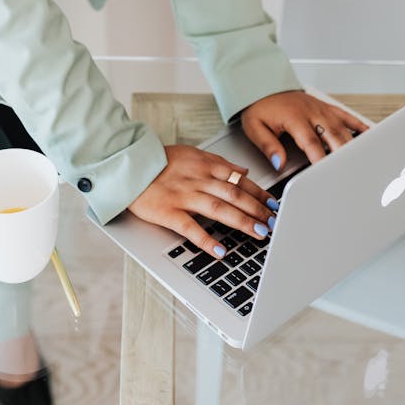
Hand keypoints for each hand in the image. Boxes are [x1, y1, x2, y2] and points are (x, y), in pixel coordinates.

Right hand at [128, 144, 277, 257]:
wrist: (129, 164)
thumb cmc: (160, 161)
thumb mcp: (193, 153)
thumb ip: (219, 163)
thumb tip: (243, 171)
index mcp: (205, 166)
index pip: (239, 180)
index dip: (259, 193)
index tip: (274, 205)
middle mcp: (198, 180)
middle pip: (235, 195)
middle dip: (258, 210)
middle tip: (274, 223)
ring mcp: (183, 196)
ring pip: (219, 209)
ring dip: (243, 222)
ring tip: (260, 234)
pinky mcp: (168, 212)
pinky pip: (190, 228)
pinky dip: (207, 240)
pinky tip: (221, 251)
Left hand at [241, 90, 368, 169]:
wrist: (265, 85)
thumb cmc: (261, 107)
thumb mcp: (255, 127)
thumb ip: (268, 146)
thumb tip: (279, 163)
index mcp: (294, 118)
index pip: (311, 143)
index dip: (320, 160)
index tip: (326, 175)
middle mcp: (312, 112)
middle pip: (333, 136)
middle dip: (343, 156)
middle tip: (351, 174)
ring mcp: (321, 109)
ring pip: (342, 129)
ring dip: (352, 146)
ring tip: (362, 163)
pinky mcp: (326, 107)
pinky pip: (347, 116)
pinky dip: (359, 126)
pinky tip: (370, 137)